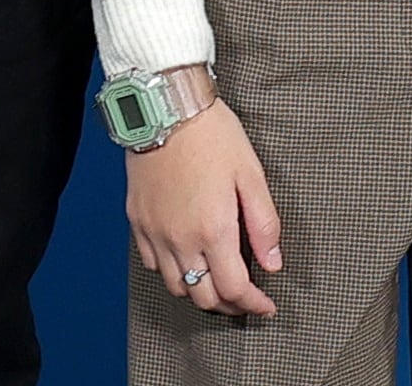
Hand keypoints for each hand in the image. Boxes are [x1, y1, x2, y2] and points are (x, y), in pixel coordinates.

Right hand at [124, 102, 283, 318]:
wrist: (166, 107)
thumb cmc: (211, 134)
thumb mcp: (251, 174)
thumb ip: (264, 224)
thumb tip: (273, 262)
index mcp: (213, 229)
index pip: (235, 289)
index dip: (254, 304)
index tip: (265, 305)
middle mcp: (180, 239)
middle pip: (204, 296)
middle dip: (229, 305)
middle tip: (246, 298)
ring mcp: (155, 232)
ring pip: (177, 286)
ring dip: (200, 291)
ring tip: (217, 281)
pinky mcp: (138, 222)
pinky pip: (153, 264)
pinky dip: (173, 271)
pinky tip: (187, 259)